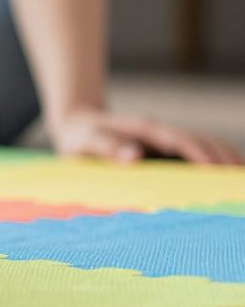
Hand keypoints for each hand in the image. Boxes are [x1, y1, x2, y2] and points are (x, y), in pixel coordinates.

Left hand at [49, 108, 243, 164]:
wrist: (78, 125)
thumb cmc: (81, 136)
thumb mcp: (86, 141)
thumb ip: (107, 147)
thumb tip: (134, 156)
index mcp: (145, 130)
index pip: (180, 141)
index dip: (200, 154)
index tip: (217, 170)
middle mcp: (160, 132)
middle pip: (200, 141)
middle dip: (223, 157)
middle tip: (240, 180)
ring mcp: (165, 140)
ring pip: (203, 145)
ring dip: (225, 159)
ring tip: (241, 180)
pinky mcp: (165, 149)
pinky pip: (195, 154)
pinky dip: (215, 162)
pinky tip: (226, 178)